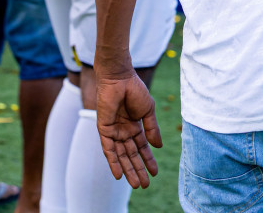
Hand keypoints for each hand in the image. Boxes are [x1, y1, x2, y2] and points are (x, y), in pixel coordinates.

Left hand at [96, 71, 161, 187]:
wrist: (120, 78)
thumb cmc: (135, 90)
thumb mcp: (148, 111)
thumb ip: (152, 129)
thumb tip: (159, 147)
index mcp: (135, 126)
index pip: (142, 147)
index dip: (148, 160)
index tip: (155, 173)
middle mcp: (124, 131)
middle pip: (131, 155)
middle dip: (138, 170)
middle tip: (145, 185)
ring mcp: (114, 131)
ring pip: (121, 156)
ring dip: (127, 170)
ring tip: (136, 184)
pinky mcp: (104, 130)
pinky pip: (108, 149)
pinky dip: (113, 162)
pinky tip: (118, 175)